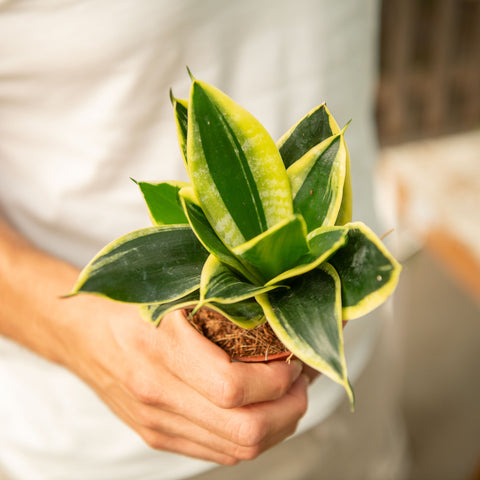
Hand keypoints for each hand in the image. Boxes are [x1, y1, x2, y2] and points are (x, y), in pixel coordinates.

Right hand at [66, 298, 308, 464]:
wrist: (83, 334)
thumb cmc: (131, 304)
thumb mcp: (172, 289)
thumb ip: (220, 300)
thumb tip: (277, 309)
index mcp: (161, 351)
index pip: (233, 387)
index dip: (276, 379)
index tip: (292, 360)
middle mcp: (158, 396)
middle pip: (244, 430)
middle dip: (289, 410)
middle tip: (301, 383)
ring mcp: (158, 423)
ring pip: (236, 450)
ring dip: (277, 427)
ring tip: (289, 397)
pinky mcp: (158, 437)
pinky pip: (217, 453)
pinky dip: (251, 438)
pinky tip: (262, 412)